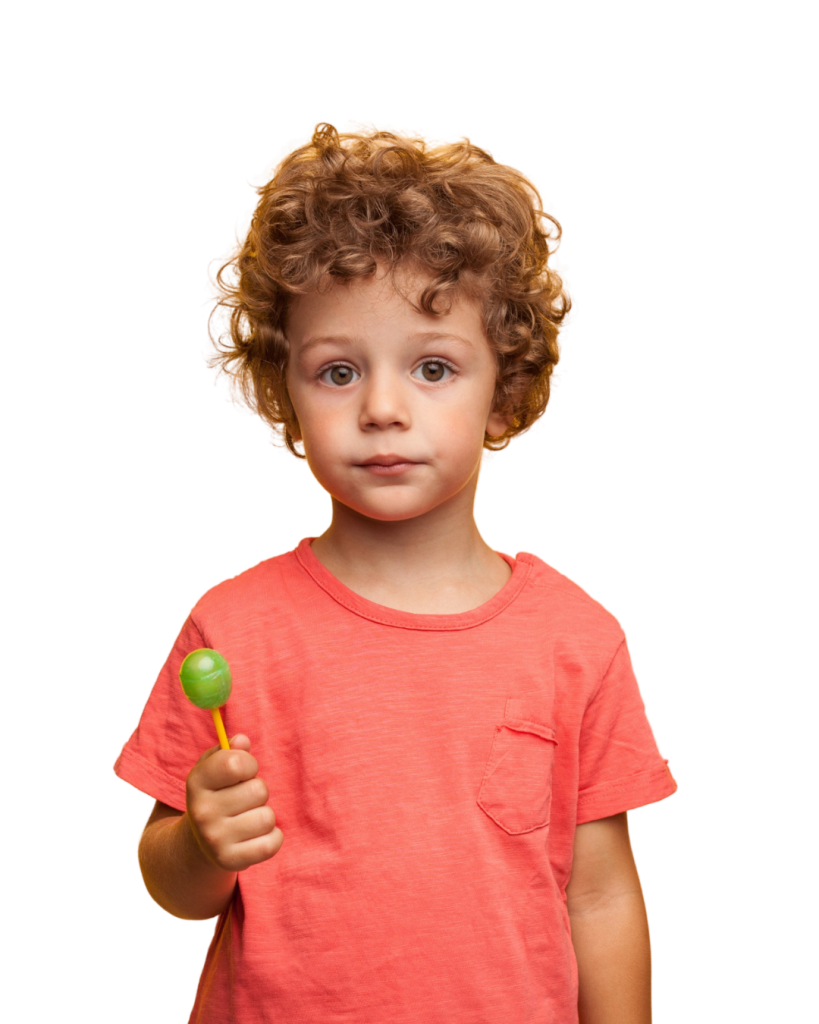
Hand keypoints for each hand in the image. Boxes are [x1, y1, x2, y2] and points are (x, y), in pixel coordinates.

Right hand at [185, 733, 283, 871]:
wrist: (200, 842)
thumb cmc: (216, 794)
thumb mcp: (214, 768)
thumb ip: (229, 750)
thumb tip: (242, 741)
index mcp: (197, 782)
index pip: (236, 762)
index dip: (249, 764)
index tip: (243, 772)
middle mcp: (202, 812)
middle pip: (259, 790)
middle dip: (258, 792)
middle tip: (243, 800)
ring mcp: (215, 839)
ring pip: (267, 817)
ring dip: (264, 815)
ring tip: (247, 818)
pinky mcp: (230, 861)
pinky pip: (273, 843)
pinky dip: (272, 838)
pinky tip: (255, 836)